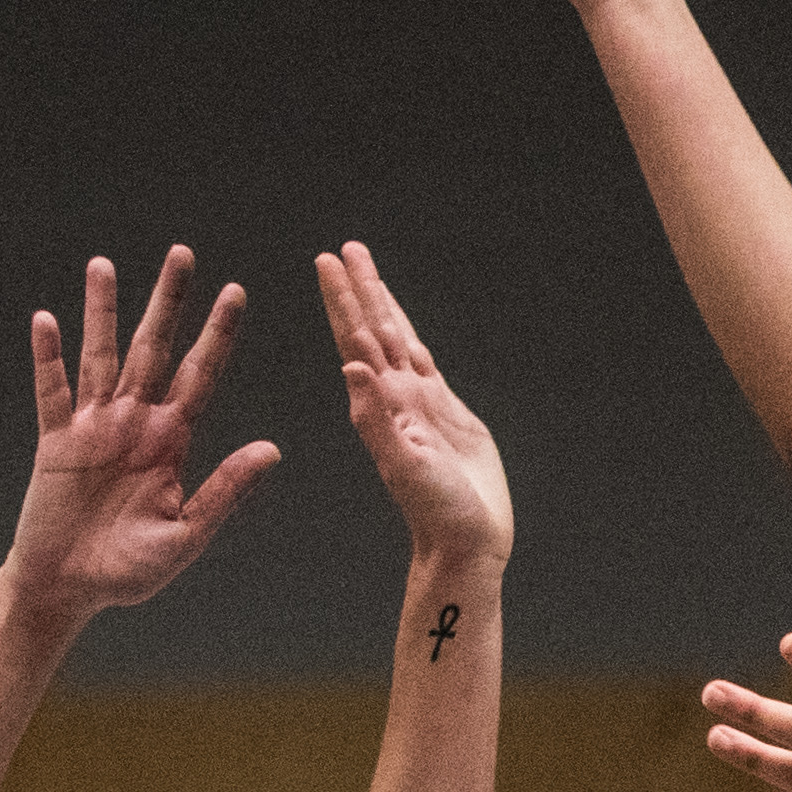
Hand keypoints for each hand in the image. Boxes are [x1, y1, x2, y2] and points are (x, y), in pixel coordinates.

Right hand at [9, 248, 279, 634]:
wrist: (68, 591)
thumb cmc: (128, 571)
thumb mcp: (186, 535)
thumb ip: (225, 491)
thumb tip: (272, 449)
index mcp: (173, 442)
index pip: (200, 375)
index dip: (217, 335)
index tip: (237, 291)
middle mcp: (136, 424)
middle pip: (155, 349)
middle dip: (168, 303)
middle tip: (182, 253)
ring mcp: (94, 428)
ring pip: (102, 357)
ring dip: (102, 312)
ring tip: (103, 265)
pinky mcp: (55, 441)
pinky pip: (52, 391)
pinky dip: (48, 358)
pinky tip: (46, 319)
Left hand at [313, 243, 511, 568]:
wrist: (465, 544)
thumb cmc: (436, 514)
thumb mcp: (403, 466)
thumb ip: (376, 418)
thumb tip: (353, 365)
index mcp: (380, 405)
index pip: (356, 338)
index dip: (343, 299)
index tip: (327, 262)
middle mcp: (394, 398)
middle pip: (374, 329)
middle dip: (360, 288)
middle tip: (345, 248)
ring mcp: (419, 404)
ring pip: (397, 340)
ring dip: (382, 305)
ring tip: (369, 270)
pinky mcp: (445, 414)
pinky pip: (423, 363)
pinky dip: (410, 338)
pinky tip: (402, 326)